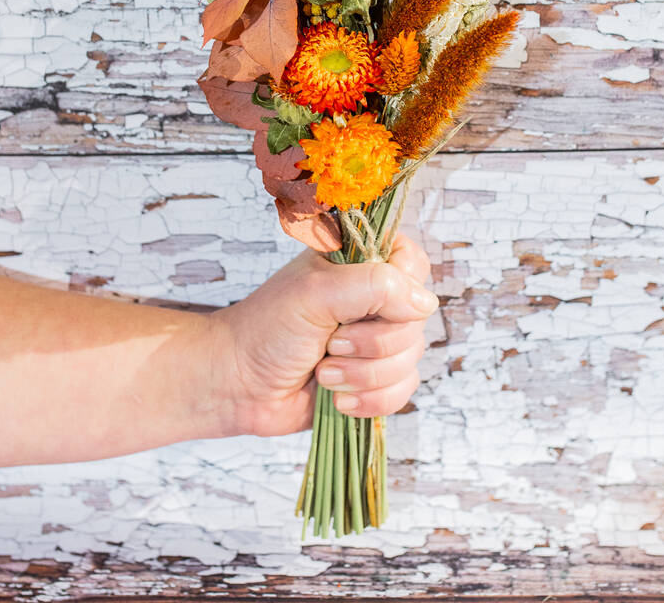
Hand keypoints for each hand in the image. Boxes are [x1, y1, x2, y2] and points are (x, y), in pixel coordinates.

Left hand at [212, 233, 436, 437]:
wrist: (237, 384)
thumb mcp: (318, 292)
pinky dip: (370, 400)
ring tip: (324, 372)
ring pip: (411, 360)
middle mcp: (374, 300)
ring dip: (365, 375)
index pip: (412, 264)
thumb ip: (376, 286)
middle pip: (416, 320)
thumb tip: (426, 303)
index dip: (400, 290)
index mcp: (360, 264)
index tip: (366, 306)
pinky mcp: (374, 380)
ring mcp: (375, 341)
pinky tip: (338, 398)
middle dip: (372, 343)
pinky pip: (402, 392)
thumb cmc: (267, 328)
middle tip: (331, 343)